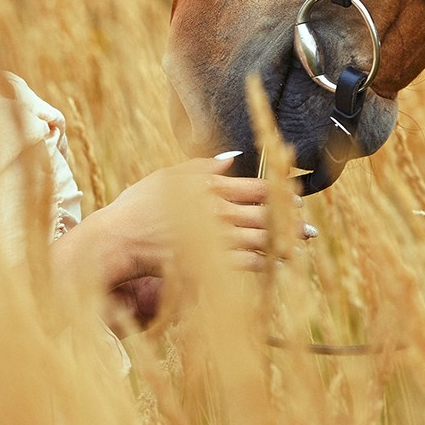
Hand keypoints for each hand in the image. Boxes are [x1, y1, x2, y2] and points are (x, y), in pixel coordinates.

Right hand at [98, 153, 311, 282]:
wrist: (119, 240)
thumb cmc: (138, 206)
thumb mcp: (167, 176)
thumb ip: (201, 166)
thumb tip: (232, 158)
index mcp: (210, 187)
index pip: (256, 188)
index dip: (279, 193)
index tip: (293, 199)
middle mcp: (218, 212)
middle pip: (266, 214)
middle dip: (290, 221)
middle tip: (305, 226)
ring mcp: (215, 239)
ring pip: (262, 240)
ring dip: (284, 244)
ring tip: (299, 247)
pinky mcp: (210, 263)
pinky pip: (247, 264)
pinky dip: (265, 264)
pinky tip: (275, 266)